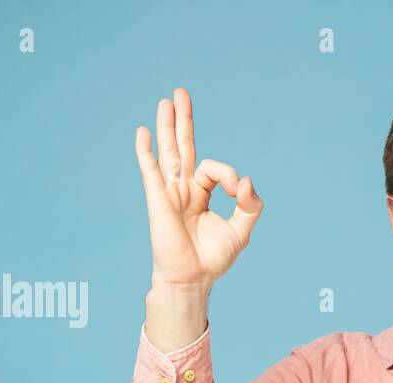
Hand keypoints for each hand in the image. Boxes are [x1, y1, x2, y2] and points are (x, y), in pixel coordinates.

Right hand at [134, 88, 263, 290]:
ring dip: (167, 126)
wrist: (193, 279)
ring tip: (166, 101)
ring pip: (168, 153)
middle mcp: (184, 190)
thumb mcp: (241, 230)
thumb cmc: (214, 259)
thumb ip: (249, 205)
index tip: (237, 190)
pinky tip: (143, 132)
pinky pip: (151, 171)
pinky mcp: (159, 201)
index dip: (228, 175)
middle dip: (184, 121)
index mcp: (201, 194)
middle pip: (184, 147)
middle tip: (181, 93)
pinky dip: (146, 151)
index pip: (214, 169)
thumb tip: (245, 179)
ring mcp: (169, 193)